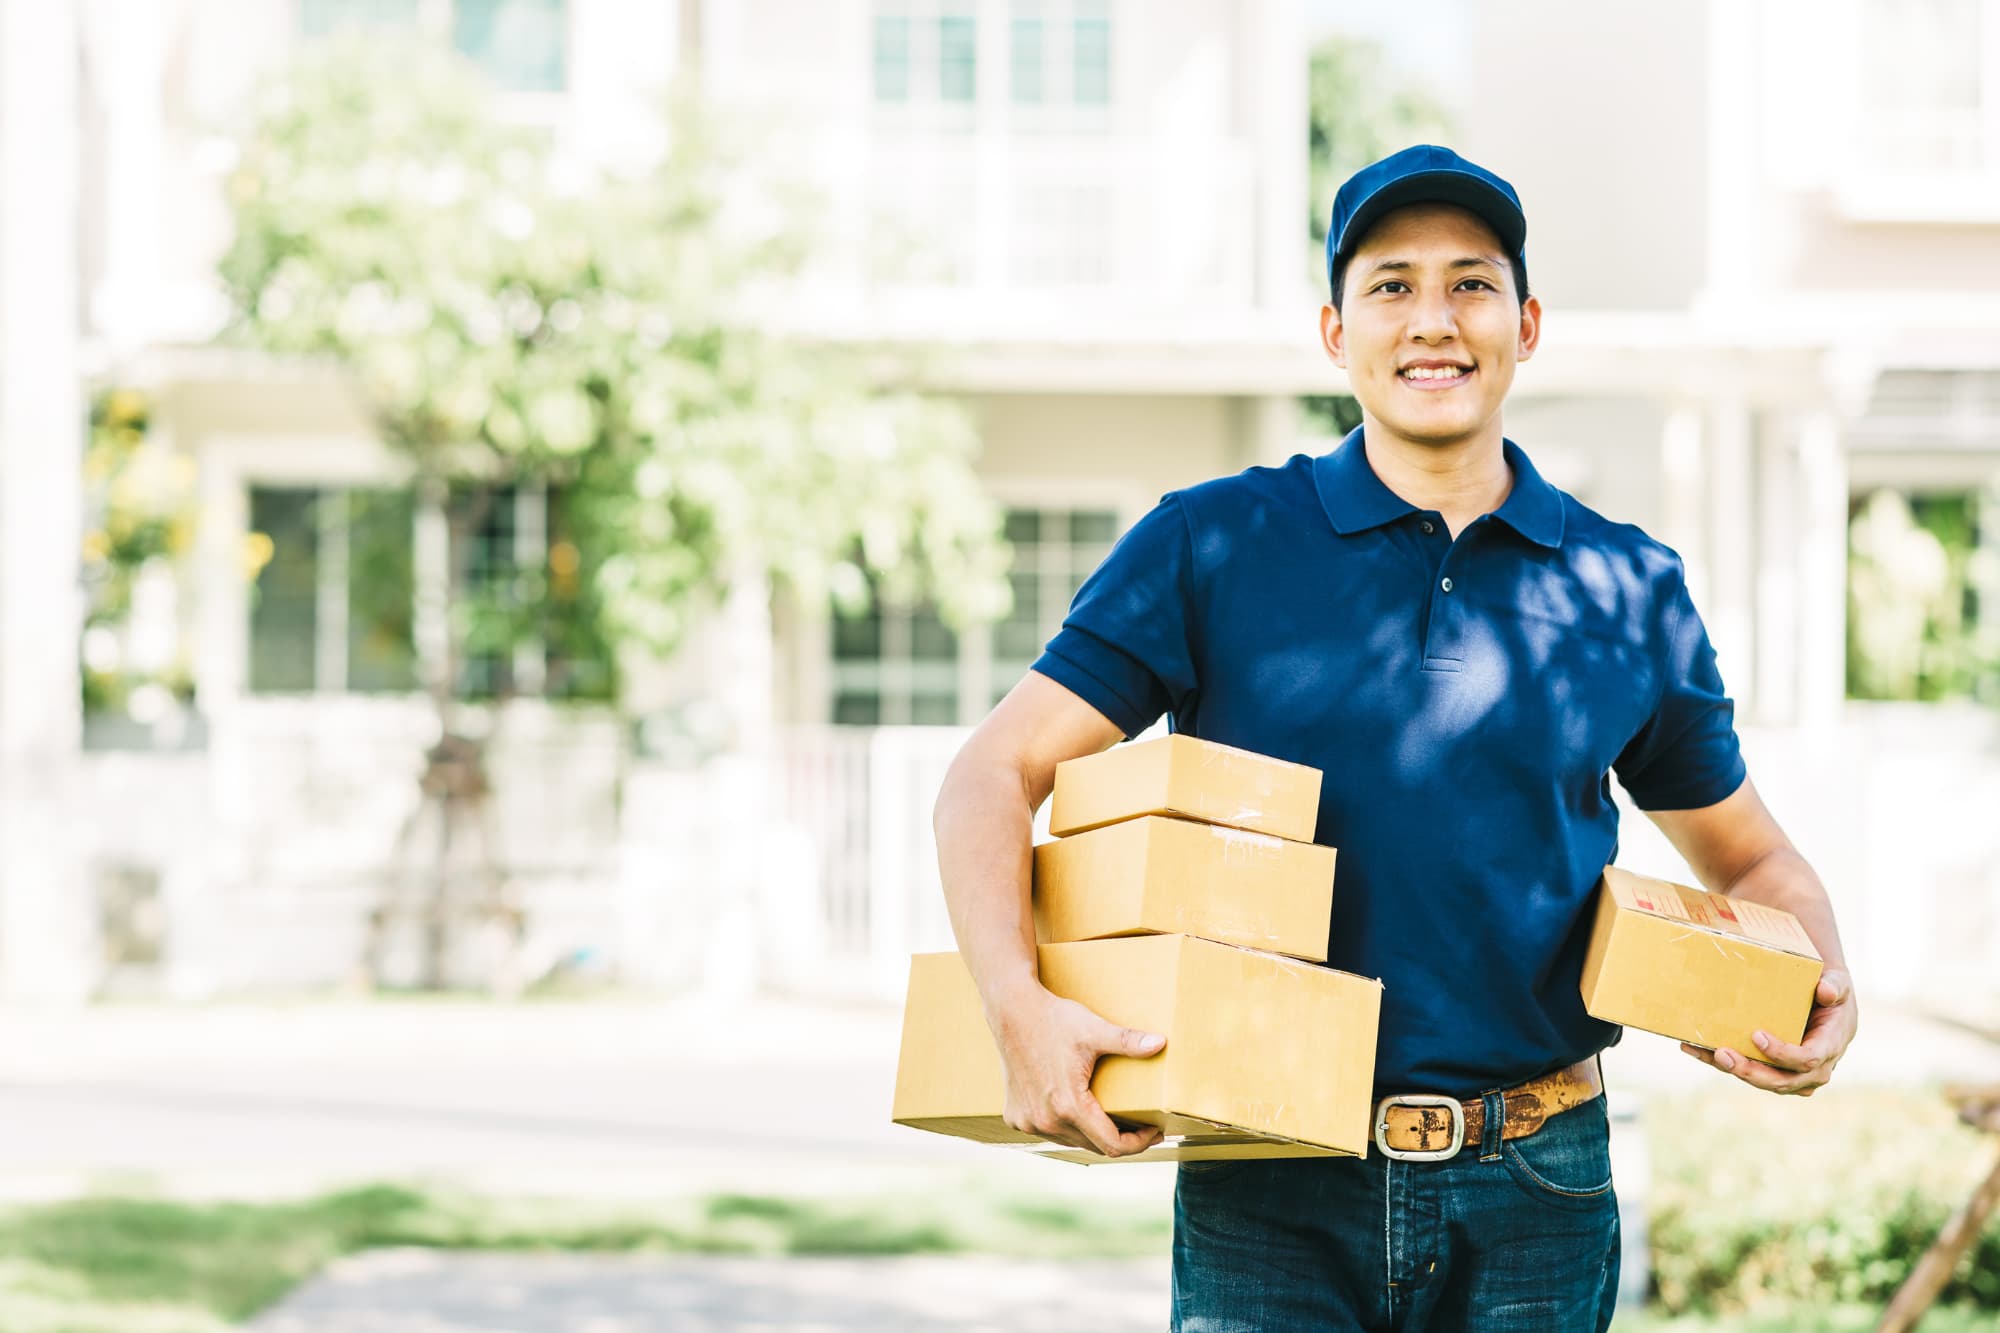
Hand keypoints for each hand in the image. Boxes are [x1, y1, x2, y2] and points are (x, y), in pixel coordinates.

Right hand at [991, 983, 1166, 1156]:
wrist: (1012, 1011)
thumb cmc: (1054, 1020)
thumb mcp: (1094, 1031)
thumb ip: (1128, 1042)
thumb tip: (1160, 1043)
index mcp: (1069, 1106)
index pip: (1112, 1145)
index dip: (1139, 1143)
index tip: (1154, 1131)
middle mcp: (1046, 1121)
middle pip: (1095, 1147)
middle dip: (1121, 1139)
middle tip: (1141, 1125)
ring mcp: (1028, 1122)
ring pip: (1072, 1142)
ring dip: (1093, 1135)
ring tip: (1112, 1118)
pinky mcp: (1016, 1118)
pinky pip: (1050, 1133)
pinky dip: (1066, 1127)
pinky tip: (1077, 1110)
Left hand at [1679, 966, 1856, 1095]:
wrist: (1827, 1005)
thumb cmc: (1831, 993)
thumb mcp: (1839, 984)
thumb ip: (1835, 986)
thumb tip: (1826, 990)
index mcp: (1829, 1047)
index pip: (1806, 1059)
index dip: (1782, 1053)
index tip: (1757, 1036)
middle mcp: (1814, 1069)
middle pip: (1782, 1081)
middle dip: (1750, 1071)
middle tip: (1722, 1053)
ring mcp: (1795, 1076)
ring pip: (1763, 1082)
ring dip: (1732, 1070)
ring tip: (1704, 1051)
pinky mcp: (1775, 1072)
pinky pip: (1750, 1073)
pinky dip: (1721, 1063)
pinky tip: (1695, 1049)